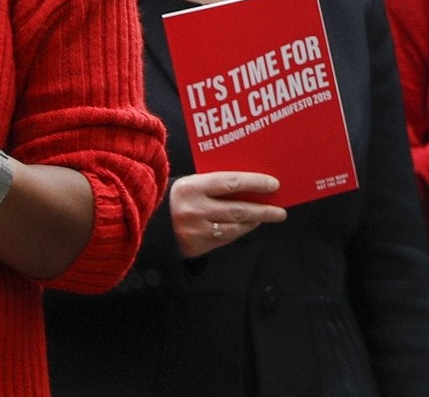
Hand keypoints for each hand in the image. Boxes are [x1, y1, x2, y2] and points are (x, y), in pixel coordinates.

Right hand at [169, 171, 286, 258]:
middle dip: (263, 210)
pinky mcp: (195, 246)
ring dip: (254, 222)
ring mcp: (194, 231)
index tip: (274, 185)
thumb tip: (253, 183)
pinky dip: (239, 231)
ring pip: (234, 227)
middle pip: (237, 210)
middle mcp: (193, 210)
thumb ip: (217, 183)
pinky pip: (225, 238)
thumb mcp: (192, 183)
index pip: (231, 182)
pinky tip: (248, 225)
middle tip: (280, 211)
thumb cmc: (178, 198)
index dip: (256, 183)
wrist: (148, 223)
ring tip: (267, 217)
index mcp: (192, 187)